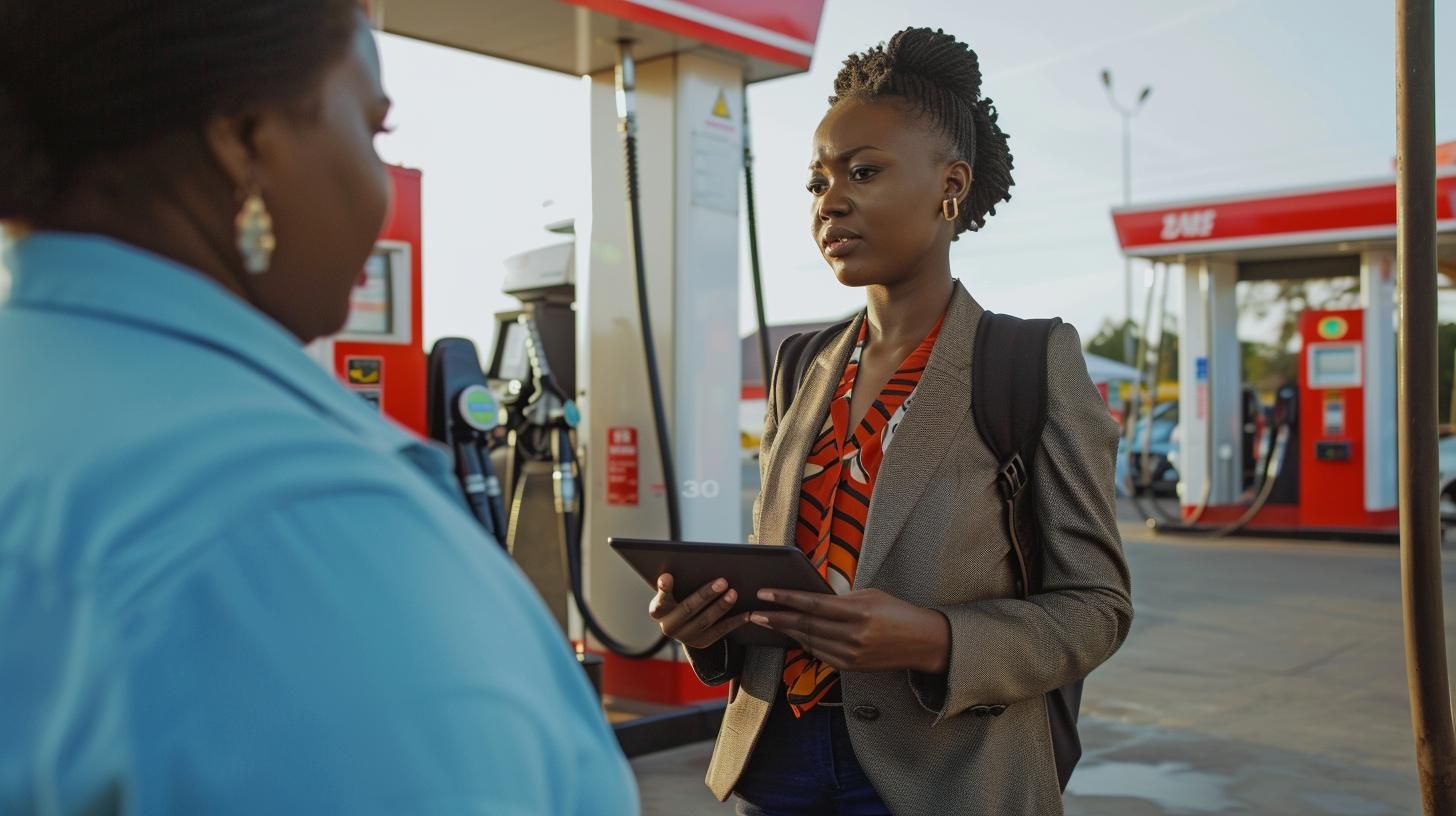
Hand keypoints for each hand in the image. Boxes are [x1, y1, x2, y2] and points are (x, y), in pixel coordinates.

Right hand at [647, 573, 750, 649]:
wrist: (685, 624)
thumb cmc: (680, 596)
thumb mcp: (673, 590)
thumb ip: (675, 581)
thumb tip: (680, 567)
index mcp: (658, 610)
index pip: (660, 599)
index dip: (664, 588)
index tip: (668, 576)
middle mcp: (668, 626)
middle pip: (688, 608)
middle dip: (706, 594)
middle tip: (722, 581)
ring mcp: (685, 637)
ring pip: (705, 621)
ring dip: (721, 606)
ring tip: (734, 593)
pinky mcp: (701, 643)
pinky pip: (719, 632)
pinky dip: (733, 622)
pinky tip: (745, 613)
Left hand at [749, 588, 950, 673]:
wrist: (923, 642)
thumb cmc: (896, 612)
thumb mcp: (870, 595)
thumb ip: (840, 598)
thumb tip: (809, 597)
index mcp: (857, 612)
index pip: (812, 604)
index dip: (785, 598)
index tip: (764, 594)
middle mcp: (852, 636)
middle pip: (805, 625)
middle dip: (776, 618)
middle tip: (754, 612)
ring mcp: (851, 654)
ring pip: (808, 641)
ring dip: (786, 632)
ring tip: (767, 622)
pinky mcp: (851, 667)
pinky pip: (820, 654)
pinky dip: (804, 643)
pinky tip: (792, 635)